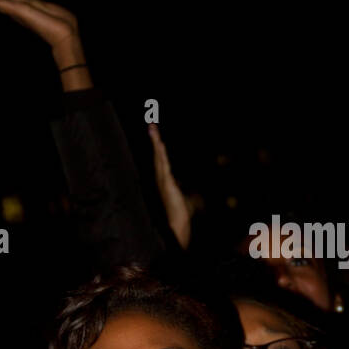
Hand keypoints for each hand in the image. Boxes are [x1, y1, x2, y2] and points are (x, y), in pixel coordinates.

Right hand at [148, 124, 191, 249]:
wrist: (178, 223)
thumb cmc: (182, 213)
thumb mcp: (189, 198)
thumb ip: (191, 194)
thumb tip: (197, 196)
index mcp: (166, 179)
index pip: (161, 159)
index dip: (158, 146)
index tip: (155, 133)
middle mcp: (161, 177)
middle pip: (158, 154)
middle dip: (154, 139)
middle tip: (151, 124)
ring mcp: (163, 179)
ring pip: (159, 156)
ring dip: (155, 142)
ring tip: (152, 128)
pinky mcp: (166, 182)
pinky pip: (163, 164)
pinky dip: (160, 153)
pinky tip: (159, 144)